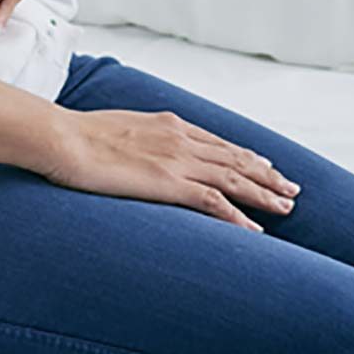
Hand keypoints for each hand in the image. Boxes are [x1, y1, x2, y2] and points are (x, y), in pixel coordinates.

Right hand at [38, 107, 299, 232]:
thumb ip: (141, 138)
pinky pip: (213, 201)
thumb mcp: (120, 129)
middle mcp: (180, 138)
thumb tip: (140, 148)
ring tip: (286, 206)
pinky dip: (237, 216)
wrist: (63, 138)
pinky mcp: (169, 182)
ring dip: (263, 193)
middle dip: (266, 174)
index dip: (245, 154)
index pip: (218, 142)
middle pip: (235, 158)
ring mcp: (177, 160)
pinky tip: (254, 229)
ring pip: (234, 177)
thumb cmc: (79, 135)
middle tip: (290, 188)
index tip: (265, 164)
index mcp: (169, 124)